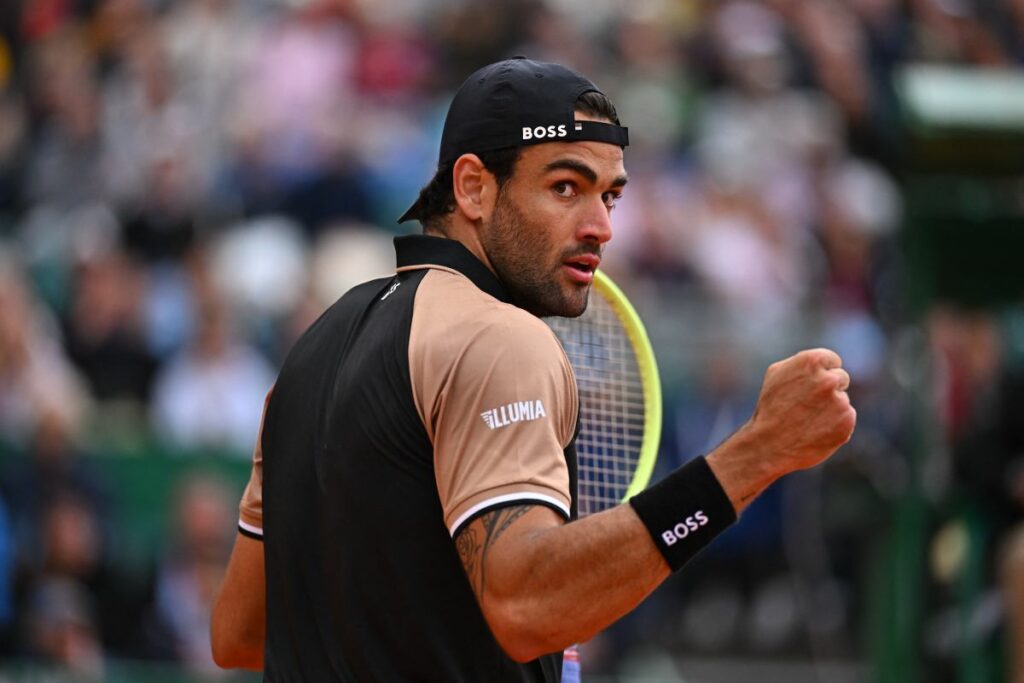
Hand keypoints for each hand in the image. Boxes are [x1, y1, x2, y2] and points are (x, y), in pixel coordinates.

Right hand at [747, 348, 856, 473]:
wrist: (769, 444)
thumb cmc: (770, 407)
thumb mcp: (776, 374)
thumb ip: (802, 363)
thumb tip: (822, 362)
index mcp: (812, 361)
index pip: (833, 360)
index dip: (822, 373)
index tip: (812, 384)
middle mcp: (829, 379)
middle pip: (841, 378)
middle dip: (829, 389)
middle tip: (809, 404)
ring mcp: (840, 401)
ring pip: (843, 400)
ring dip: (831, 408)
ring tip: (808, 419)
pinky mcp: (847, 421)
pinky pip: (847, 418)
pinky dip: (836, 424)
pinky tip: (816, 430)